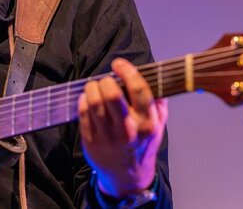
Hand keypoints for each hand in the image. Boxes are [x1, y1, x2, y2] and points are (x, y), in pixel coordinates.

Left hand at [78, 58, 167, 197]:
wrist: (127, 177)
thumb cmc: (141, 146)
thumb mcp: (158, 127)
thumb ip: (159, 104)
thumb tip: (158, 80)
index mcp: (147, 123)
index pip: (139, 90)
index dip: (128, 72)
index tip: (120, 64)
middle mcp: (128, 129)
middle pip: (112, 94)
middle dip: (106, 81)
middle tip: (106, 80)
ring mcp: (108, 136)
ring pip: (94, 101)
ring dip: (92, 88)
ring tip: (95, 87)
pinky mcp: (91, 140)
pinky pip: (83, 112)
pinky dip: (83, 100)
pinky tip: (88, 99)